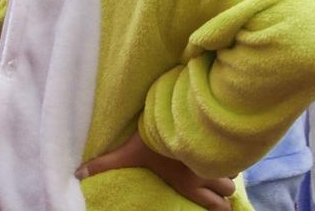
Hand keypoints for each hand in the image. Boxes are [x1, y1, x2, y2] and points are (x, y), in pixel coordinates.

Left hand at [77, 135, 234, 209]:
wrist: (177, 113)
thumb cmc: (153, 139)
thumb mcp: (127, 153)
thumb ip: (104, 164)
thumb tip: (78, 173)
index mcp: (189, 183)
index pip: (216, 206)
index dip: (219, 208)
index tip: (219, 205)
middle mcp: (207, 174)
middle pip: (228, 190)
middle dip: (224, 188)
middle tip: (215, 182)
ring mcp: (218, 155)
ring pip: (234, 169)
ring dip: (227, 167)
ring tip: (218, 161)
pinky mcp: (223, 138)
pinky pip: (236, 149)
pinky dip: (232, 150)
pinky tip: (225, 143)